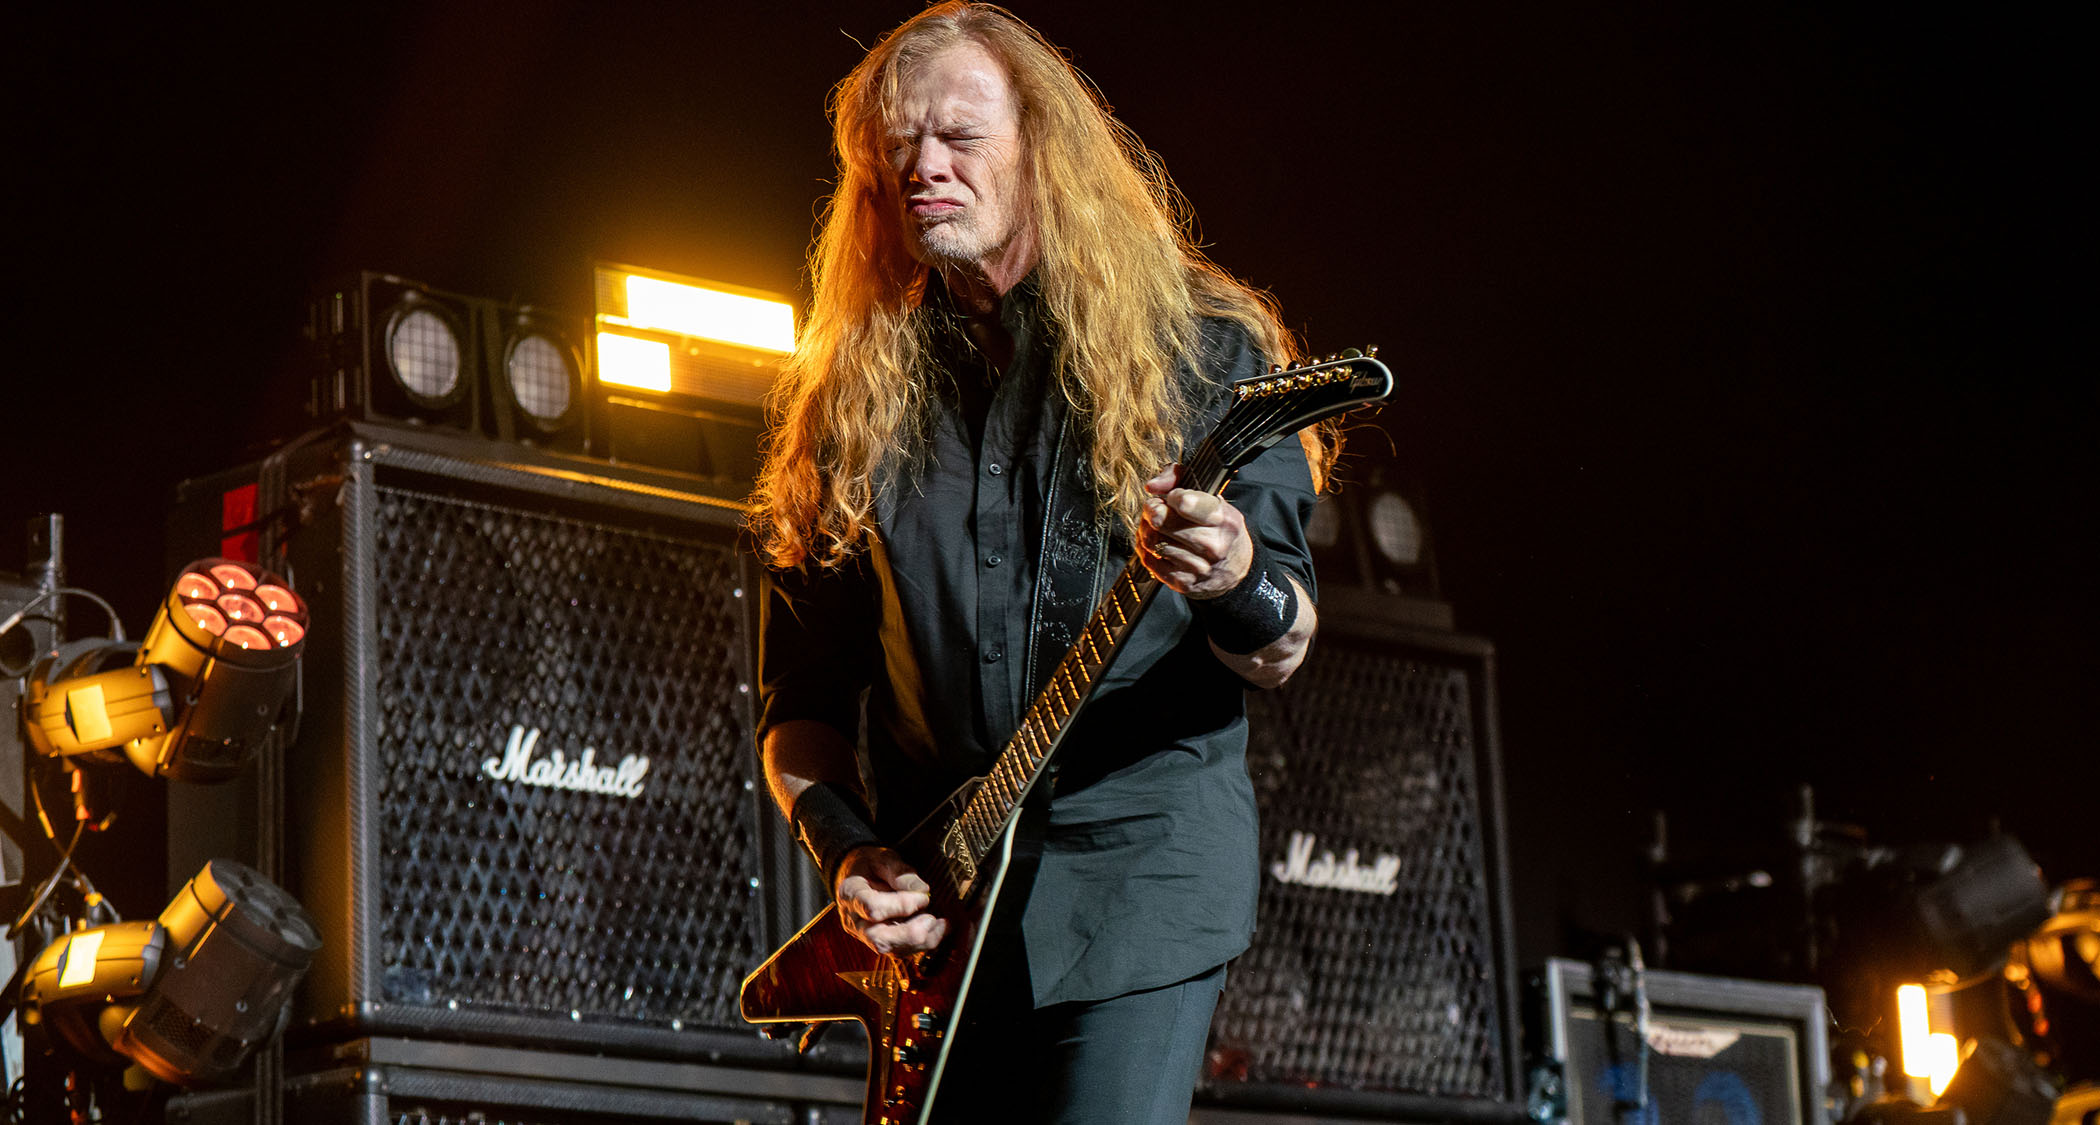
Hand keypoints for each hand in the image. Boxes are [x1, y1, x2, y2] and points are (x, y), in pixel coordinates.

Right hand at [835, 846, 948, 955]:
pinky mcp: (880, 942)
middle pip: (879, 938)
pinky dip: (923, 944)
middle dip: (910, 933)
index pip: (872, 907)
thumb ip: (900, 872)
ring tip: (941, 924)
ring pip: (891, 949)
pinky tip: (938, 929)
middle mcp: (854, 920)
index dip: (901, 905)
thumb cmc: (869, 865)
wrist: (856, 876)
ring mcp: (865, 935)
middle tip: (931, 918)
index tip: (923, 896)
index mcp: (850, 894)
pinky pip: (901, 951)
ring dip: (920, 942)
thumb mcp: (882, 858)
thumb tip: (923, 890)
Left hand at [1138, 464, 1252, 597]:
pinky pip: (1149, 560)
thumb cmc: (1218, 527)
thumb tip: (1152, 486)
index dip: (1172, 496)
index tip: (1175, 498)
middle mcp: (1213, 545)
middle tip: (1157, 509)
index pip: (1183, 502)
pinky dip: (1147, 549)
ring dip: (1148, 530)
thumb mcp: (1211, 495)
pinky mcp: (1184, 583)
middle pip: (1161, 520)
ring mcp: (1198, 567)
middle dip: (1153, 510)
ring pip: (1152, 541)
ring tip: (1158, 527)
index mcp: (1223, 519)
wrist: (1235, 568)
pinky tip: (1157, 544)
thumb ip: (1178, 477)